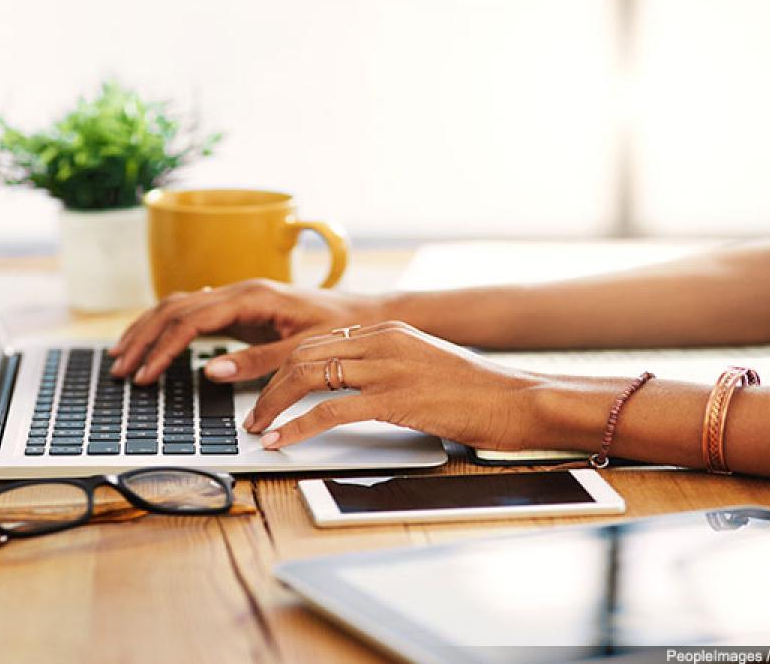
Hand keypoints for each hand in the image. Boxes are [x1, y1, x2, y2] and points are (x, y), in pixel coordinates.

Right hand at [109, 279, 385, 384]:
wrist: (367, 315)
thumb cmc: (342, 329)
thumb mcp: (304, 351)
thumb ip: (259, 362)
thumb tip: (211, 371)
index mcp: (253, 297)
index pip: (191, 320)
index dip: (162, 348)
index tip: (144, 375)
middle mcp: (240, 290)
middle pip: (174, 308)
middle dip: (143, 338)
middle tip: (120, 369)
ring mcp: (239, 297)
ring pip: (179, 306)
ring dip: (149, 330)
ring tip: (124, 357)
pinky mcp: (242, 309)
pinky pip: (194, 312)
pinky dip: (168, 327)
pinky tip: (153, 342)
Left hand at [245, 321, 550, 450]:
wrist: (517, 400)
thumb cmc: (476, 391)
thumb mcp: (423, 364)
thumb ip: (386, 366)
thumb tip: (349, 387)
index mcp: (388, 328)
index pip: (317, 340)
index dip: (282, 365)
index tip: (265, 389)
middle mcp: (382, 340)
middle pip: (303, 353)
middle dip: (268, 385)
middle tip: (252, 414)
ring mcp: (388, 367)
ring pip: (308, 376)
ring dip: (273, 404)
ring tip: (258, 428)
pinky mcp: (395, 398)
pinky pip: (330, 410)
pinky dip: (298, 426)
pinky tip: (282, 440)